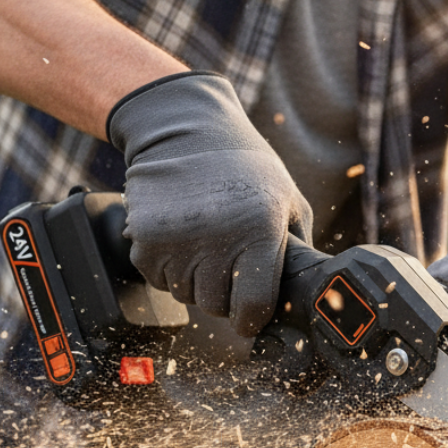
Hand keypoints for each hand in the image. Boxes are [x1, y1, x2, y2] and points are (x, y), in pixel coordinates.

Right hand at [108, 72, 312, 336]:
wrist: (186, 130)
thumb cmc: (246, 168)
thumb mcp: (288, 200)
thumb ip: (298, 251)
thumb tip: (304, 297)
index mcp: (258, 232)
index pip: (252, 308)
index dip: (252, 318)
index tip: (250, 314)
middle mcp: (215, 239)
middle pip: (216, 306)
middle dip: (223, 292)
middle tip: (227, 257)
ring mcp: (176, 241)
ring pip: (185, 295)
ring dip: (194, 279)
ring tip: (203, 239)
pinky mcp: (144, 240)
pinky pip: (158, 279)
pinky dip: (168, 266)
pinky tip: (180, 233)